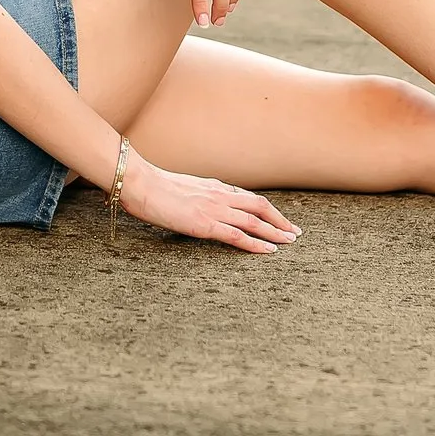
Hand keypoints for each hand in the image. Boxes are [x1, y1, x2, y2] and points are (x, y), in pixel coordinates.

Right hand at [119, 157, 298, 252]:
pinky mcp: (206, 225)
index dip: (266, 209)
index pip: (247, 198)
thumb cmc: (151, 187)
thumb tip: (194, 202)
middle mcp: (219, 196)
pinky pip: (238, 236)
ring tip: (290, 242)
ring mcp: (214, 210)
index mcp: (213, 187)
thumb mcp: (179, 188)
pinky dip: (257, 244)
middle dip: (280, 220)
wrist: (140, 184)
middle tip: (294, 232)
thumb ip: (193, 195)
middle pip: (259, 207)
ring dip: (276, 232)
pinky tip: (270, 251)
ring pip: (255, 221)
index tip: (278, 218)